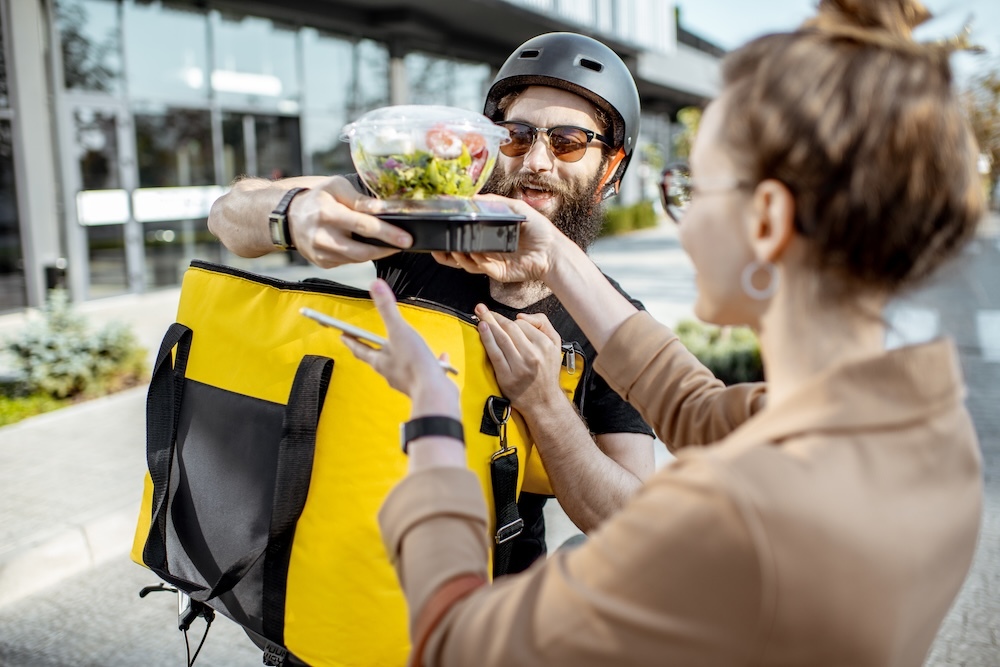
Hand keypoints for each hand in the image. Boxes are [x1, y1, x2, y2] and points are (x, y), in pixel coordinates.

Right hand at [289, 176, 413, 267]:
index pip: (362, 226)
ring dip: (377, 252)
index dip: (386, 233)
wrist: (288, 217)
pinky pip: (349, 262)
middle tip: (406, 243)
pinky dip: (362, 255)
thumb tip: (383, 208)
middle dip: (387, 249)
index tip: (406, 238)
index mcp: (327, 214)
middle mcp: (322, 237)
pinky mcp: (323, 263)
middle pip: (361, 251)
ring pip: (357, 259)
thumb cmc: (318, 198)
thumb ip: (359, 199)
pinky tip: (369, 246)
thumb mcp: (336, 187)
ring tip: (391, 243)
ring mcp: (321, 253)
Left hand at [342, 280, 458, 413]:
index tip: (343, 336)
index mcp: (380, 361)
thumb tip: (375, 285)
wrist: (434, 394)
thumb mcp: (399, 331)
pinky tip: (441, 357)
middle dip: (375, 349)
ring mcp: (407, 380)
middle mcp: (390, 372)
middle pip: (378, 358)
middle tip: (370, 342)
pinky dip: (431, 362)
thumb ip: (387, 309)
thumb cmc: (414, 364)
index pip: (359, 349)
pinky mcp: (423, 384)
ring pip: (401, 365)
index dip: (350, 341)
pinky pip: (425, 370)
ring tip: (409, 346)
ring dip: (403, 355)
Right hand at [431, 196, 563, 282]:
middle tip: (434, 243)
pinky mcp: (495, 272)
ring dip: (455, 254)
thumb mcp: (515, 208)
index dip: (450, 231)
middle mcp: (486, 248)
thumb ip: (494, 202)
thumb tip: (472, 197)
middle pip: (458, 252)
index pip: (464, 234)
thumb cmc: (538, 229)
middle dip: (444, 250)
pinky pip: (479, 267)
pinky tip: (469, 251)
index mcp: (489, 234)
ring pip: (464, 262)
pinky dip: (472, 260)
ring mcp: (490, 261)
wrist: (552, 251)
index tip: (439, 223)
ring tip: (448, 246)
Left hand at [475, 305, 564, 412]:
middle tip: (482, 308)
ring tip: (479, 313)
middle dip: (495, 316)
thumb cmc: (547, 372)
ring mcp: (520, 367)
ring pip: (502, 338)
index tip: (498, 317)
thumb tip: (521, 316)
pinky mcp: (507, 377)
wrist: (543, 402)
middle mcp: (534, 355)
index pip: (523, 325)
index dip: (509, 320)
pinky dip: (487, 339)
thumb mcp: (556, 345)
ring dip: (488, 323)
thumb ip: (543, 325)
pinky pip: (495, 354)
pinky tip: (482, 328)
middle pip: (511, 329)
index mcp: (545, 346)